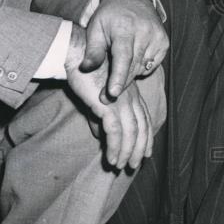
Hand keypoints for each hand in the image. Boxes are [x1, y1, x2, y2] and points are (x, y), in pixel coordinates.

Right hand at [66, 28, 155, 169]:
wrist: (76, 57)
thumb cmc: (86, 75)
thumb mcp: (96, 100)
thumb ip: (100, 117)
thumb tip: (100, 135)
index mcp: (131, 94)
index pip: (144, 118)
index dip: (147, 136)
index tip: (147, 152)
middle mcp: (130, 97)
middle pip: (142, 127)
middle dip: (140, 148)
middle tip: (135, 164)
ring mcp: (121, 101)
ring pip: (131, 132)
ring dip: (128, 152)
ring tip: (121, 166)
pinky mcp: (108, 105)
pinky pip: (116, 131)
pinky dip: (116, 147)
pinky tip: (112, 158)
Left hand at [81, 0, 167, 101]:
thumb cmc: (109, 16)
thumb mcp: (95, 28)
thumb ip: (93, 50)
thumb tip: (86, 69)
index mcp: (125, 29)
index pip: (123, 57)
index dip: (118, 76)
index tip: (113, 93)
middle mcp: (144, 32)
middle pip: (133, 67)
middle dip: (120, 83)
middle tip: (105, 97)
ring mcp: (157, 37)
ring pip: (142, 68)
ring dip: (129, 73)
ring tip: (118, 66)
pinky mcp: (164, 42)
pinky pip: (152, 65)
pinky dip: (141, 67)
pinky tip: (132, 58)